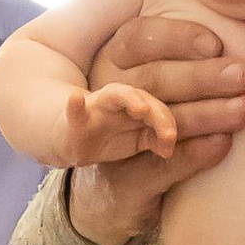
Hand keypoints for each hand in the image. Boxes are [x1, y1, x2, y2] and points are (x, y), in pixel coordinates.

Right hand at [61, 76, 177, 168]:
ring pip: (114, 94)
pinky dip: (74, 104)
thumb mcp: (137, 140)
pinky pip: (74, 110)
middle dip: (157, 114)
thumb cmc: (110, 137)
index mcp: (135, 105)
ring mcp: (97, 107)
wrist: (74, 139)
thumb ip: (155, 140)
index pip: (157, 108)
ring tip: (142, 109)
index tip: (170, 142)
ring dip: (129, 99)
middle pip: (141, 97)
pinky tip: (75, 98)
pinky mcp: (76, 119)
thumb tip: (169, 150)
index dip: (168, 123)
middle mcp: (118, 101)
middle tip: (169, 135)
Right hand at [63, 13, 244, 244]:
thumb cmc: (150, 124)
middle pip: (152, 78)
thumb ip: (187, 64)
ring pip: (155, 120)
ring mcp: (108, 140)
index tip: (215, 44)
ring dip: (203, 113)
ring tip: (243, 110)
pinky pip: (157, 164)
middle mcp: (105, 96)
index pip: (138, 38)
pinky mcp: (123, 179)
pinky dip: (192, 153)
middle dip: (201, 77)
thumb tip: (244, 47)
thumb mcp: (161, 87)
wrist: (117, 190)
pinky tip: (221, 144)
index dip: (176, 37)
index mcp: (113, 62)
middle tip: (242, 76)